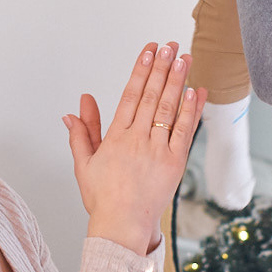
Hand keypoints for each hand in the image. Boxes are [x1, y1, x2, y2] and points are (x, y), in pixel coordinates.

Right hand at [64, 42, 206, 253]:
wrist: (123, 226)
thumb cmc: (103, 198)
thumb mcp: (84, 164)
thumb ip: (82, 133)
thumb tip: (76, 109)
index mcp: (116, 137)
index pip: (130, 95)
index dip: (140, 70)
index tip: (148, 51)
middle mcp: (138, 140)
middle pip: (151, 96)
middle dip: (161, 68)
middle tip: (170, 45)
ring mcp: (158, 150)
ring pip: (169, 109)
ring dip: (178, 81)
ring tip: (185, 58)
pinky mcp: (175, 163)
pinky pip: (184, 131)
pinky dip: (190, 110)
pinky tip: (196, 91)